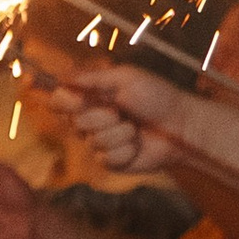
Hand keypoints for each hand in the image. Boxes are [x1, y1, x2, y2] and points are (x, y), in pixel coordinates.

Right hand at [54, 60, 177, 178]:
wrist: (181, 125)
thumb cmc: (156, 97)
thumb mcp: (125, 77)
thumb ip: (92, 77)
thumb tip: (61, 76)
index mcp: (90, 98)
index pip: (57, 101)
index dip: (64, 101)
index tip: (80, 99)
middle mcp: (89, 121)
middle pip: (74, 123)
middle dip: (102, 116)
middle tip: (122, 111)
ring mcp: (98, 143)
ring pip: (93, 141)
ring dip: (120, 133)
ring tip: (136, 128)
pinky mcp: (110, 162)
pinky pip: (106, 158)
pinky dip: (126, 150)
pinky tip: (138, 145)